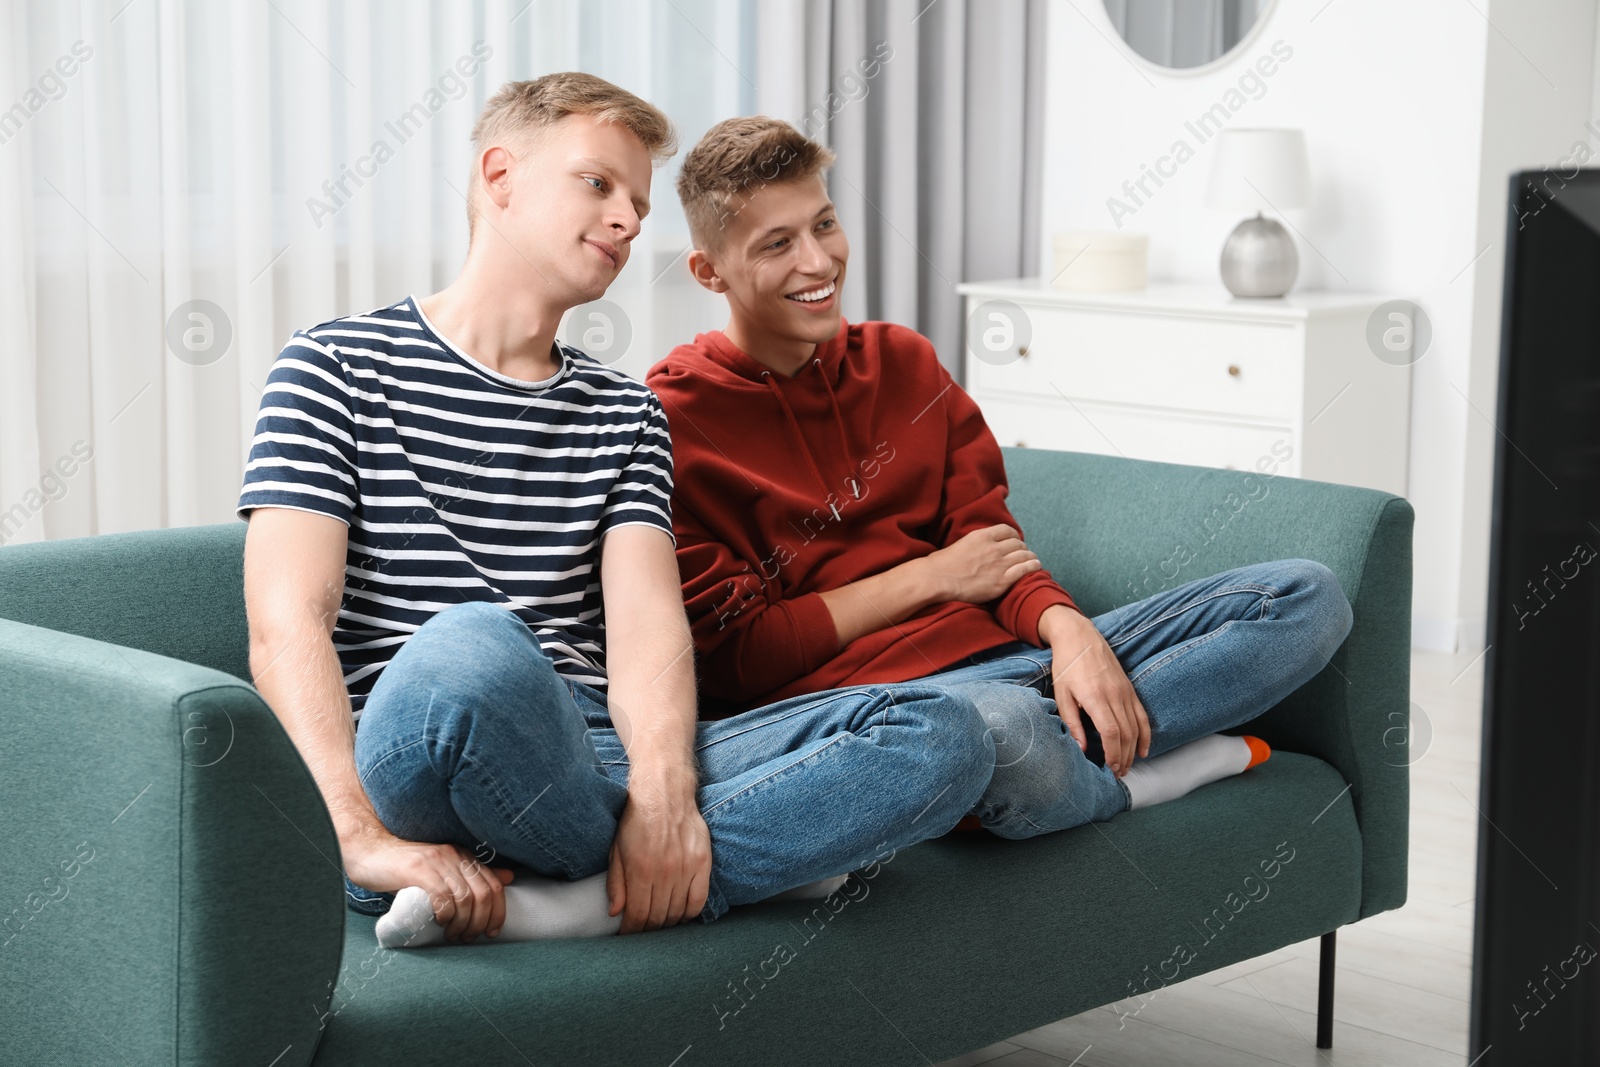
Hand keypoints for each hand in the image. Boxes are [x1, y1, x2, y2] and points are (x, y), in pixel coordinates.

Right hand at [340, 819, 513, 943]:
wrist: (370, 852)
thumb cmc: (405, 868)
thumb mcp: (442, 870)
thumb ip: (470, 875)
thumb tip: (509, 877)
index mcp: (463, 857)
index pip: (494, 885)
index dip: (498, 912)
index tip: (491, 932)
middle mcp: (454, 855)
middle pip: (483, 894)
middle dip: (480, 923)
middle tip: (467, 938)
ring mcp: (436, 861)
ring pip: (465, 898)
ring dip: (462, 924)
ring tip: (452, 935)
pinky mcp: (418, 869)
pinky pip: (442, 896)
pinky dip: (445, 915)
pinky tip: (439, 922)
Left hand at [606, 776, 711, 933]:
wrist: (664, 791)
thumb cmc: (636, 819)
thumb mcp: (617, 849)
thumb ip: (616, 882)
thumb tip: (615, 912)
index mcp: (641, 869)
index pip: (637, 914)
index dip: (631, 931)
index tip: (628, 936)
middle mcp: (665, 872)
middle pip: (658, 917)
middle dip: (647, 930)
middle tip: (643, 932)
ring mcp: (686, 868)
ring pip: (678, 912)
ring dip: (667, 923)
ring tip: (660, 924)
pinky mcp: (703, 862)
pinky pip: (699, 900)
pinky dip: (690, 913)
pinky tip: (681, 915)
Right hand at [923, 524, 1041, 602]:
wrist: (937, 579)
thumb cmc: (942, 564)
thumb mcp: (960, 544)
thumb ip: (975, 543)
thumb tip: (979, 547)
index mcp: (982, 536)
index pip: (1007, 530)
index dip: (1014, 535)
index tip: (1015, 540)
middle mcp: (993, 547)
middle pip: (1017, 543)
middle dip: (1022, 547)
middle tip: (1023, 553)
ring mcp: (999, 564)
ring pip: (1024, 555)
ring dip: (1030, 556)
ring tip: (1033, 559)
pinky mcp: (1001, 581)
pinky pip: (1024, 570)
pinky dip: (1033, 566)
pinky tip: (1036, 567)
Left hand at [1039, 606, 1149, 776]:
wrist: (1080, 637)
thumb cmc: (1066, 666)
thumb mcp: (1061, 694)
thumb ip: (1071, 722)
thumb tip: (1081, 749)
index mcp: (1095, 696)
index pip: (1111, 732)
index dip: (1113, 754)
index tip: (1110, 769)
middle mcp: (1114, 694)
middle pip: (1126, 733)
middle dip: (1123, 757)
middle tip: (1118, 774)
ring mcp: (1125, 691)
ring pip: (1136, 727)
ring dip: (1133, 750)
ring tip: (1127, 766)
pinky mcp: (1130, 688)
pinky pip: (1142, 715)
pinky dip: (1145, 734)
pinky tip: (1143, 749)